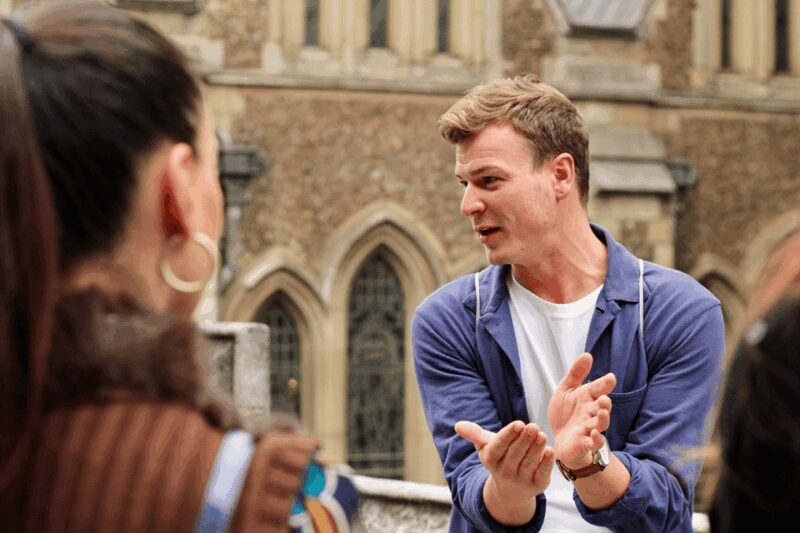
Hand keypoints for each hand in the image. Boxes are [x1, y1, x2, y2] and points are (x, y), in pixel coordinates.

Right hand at [455, 420, 553, 524]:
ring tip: (542, 434)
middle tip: (533, 426)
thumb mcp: (485, 446)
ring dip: (536, 448)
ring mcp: (521, 480)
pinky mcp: (537, 485)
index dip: (509, 435)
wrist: (510, 489)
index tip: (519, 423)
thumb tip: (457, 426)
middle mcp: (505, 472)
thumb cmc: (499, 459)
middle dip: (525, 439)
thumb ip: (474, 434)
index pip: (499, 446)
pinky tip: (550, 451)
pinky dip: (546, 463)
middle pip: (516, 454)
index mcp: (491, 459)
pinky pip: (541, 473)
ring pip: (529, 462)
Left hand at [548, 353, 615, 468]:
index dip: (605, 384)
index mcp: (587, 399)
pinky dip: (596, 439)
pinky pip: (593, 443)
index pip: (599, 389)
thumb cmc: (566, 415)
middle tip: (604, 398)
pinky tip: (594, 434)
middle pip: (602, 407)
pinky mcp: (584, 443)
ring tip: (602, 413)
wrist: (560, 440)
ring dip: (603, 419)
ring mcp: (589, 429)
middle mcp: (591, 413)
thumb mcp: (566, 390)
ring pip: (600, 425)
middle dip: (605, 403)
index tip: (610, 378)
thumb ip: (576, 374)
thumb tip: (588, 355)